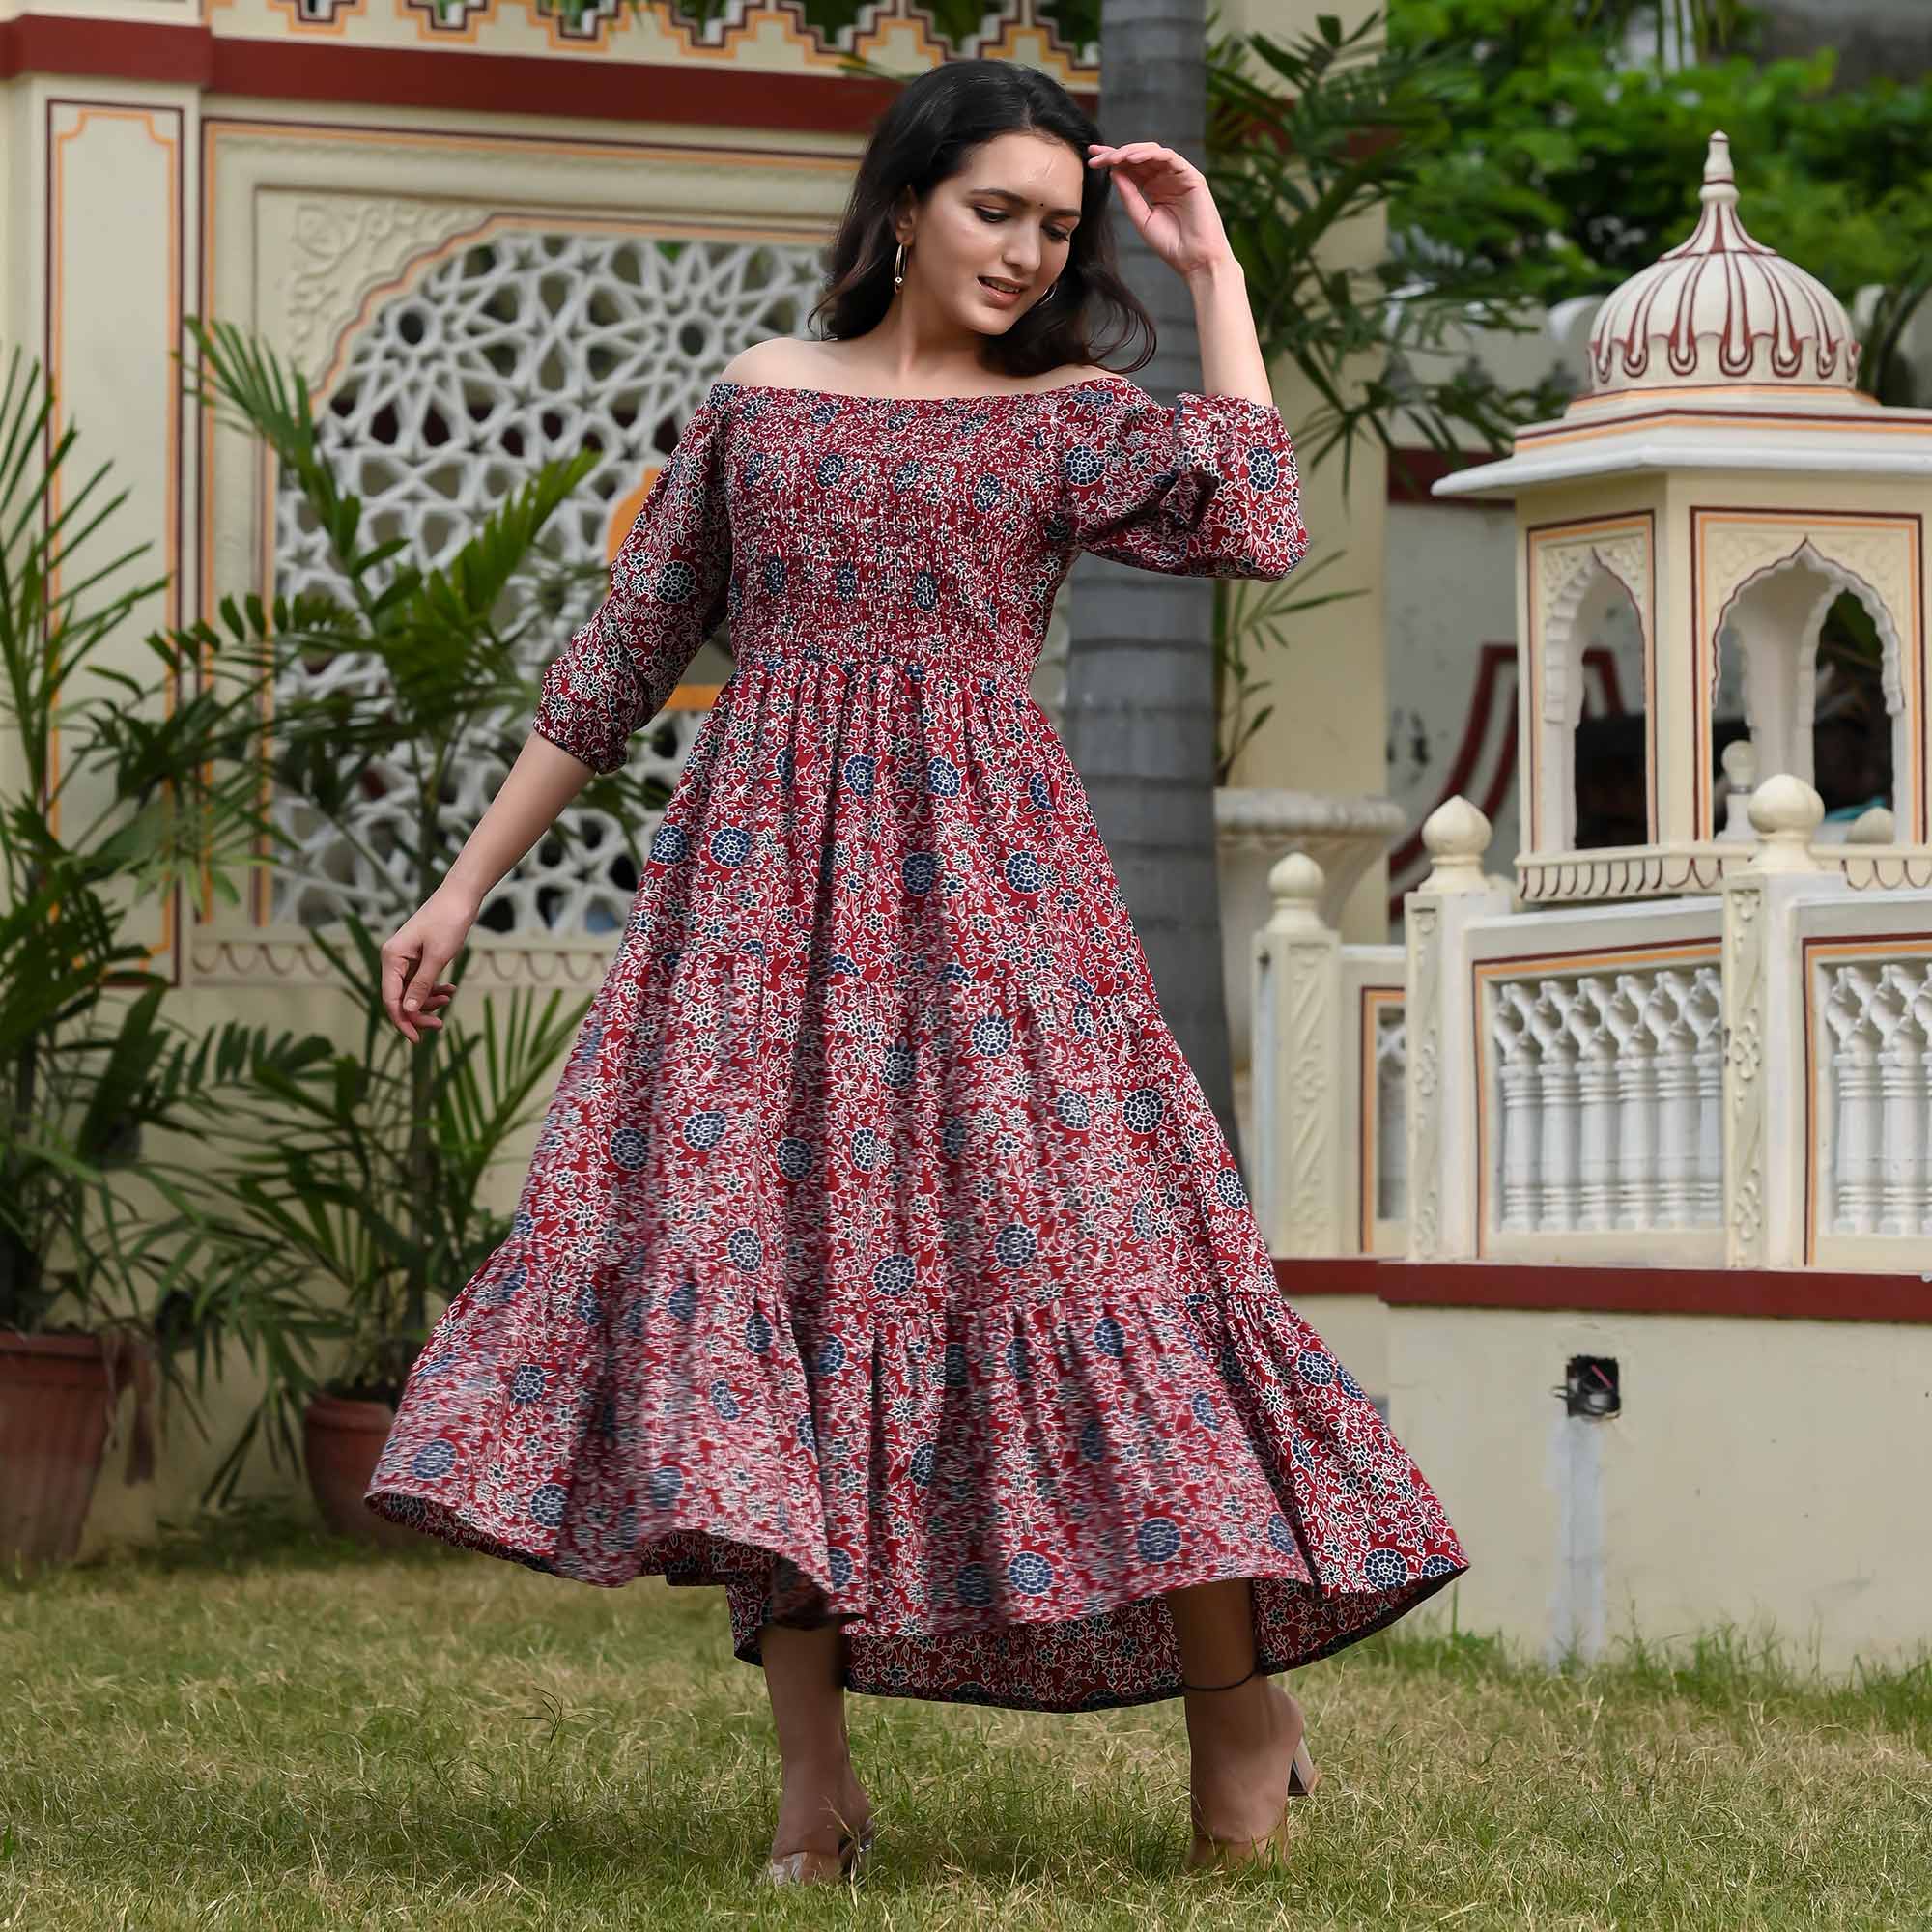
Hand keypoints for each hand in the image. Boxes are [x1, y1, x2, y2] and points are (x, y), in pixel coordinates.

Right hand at [379, 887, 474, 1042]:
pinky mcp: (418, 956)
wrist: (460, 897)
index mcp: (391, 958)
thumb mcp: (438, 957)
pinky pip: (421, 980)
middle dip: (418, 1013)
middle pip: (400, 998)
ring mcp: (405, 958)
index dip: (402, 1021)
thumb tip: (408, 1010)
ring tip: (449, 999)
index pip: (391, 999)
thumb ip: (422, 984)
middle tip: (439, 1026)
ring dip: (428, 1001)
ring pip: (411, 991)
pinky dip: (434, 988)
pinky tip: (450, 990)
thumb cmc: (448, 922)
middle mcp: (394, 959)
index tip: (416, 1039)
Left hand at [1086, 142, 1236, 279]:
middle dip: (1116, 154)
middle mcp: (1165, 178)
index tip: (1091, 158)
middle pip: (1138, 157)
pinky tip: (1132, 158)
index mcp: (1154, 188)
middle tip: (1096, 156)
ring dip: (1130, 151)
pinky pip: (1169, 157)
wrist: (1195, 260)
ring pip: (1152, 152)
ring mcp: (1179, 175)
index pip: (1130, 169)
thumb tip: (1113, 171)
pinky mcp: (1191, 176)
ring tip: (1113, 157)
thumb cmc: (1171, 245)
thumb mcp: (1141, 218)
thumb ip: (1129, 195)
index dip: (1111, 161)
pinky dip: (1150, 154)